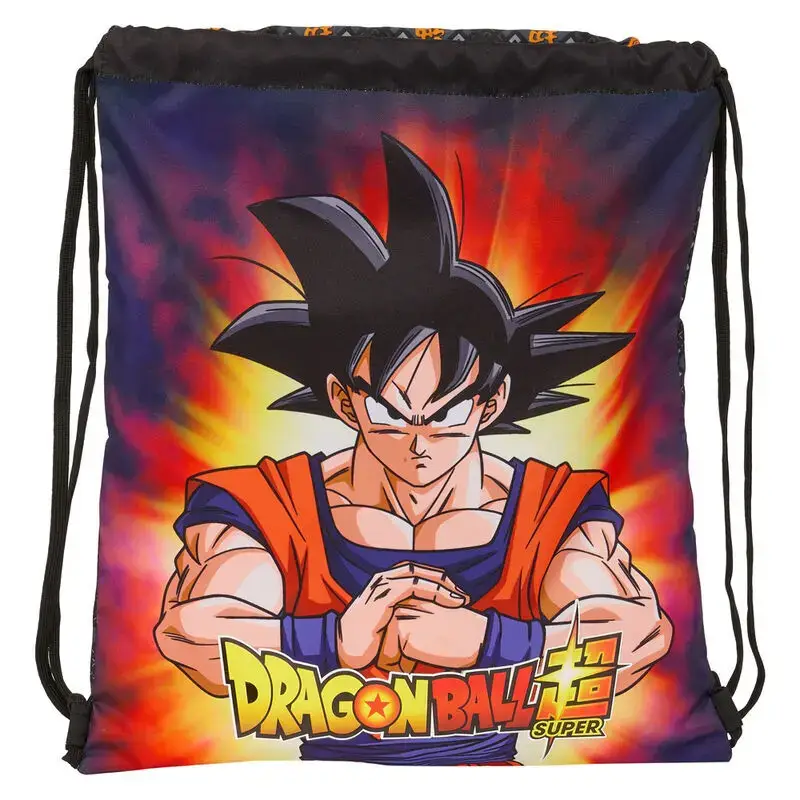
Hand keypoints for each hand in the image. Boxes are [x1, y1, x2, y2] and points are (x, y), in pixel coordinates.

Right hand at [337, 562, 468, 669]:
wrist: (344, 651)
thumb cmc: (365, 643)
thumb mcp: (388, 627)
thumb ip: (405, 620)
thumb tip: (427, 630)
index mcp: (385, 583)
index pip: (418, 572)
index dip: (439, 580)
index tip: (458, 594)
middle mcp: (383, 579)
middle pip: (421, 570)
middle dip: (445, 581)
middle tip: (464, 595)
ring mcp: (381, 585)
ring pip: (419, 576)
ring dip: (443, 586)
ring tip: (461, 600)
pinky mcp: (381, 596)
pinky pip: (412, 586)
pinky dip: (433, 591)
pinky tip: (447, 601)